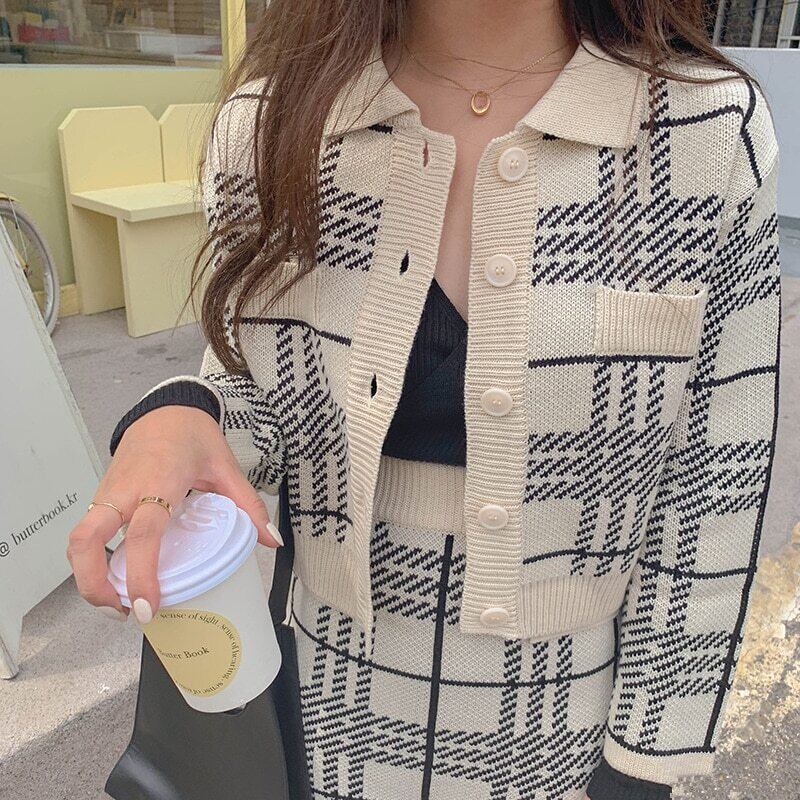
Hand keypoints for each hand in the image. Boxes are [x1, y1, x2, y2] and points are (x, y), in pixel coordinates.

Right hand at [67, 405, 281, 623]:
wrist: (165, 408)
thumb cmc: (193, 435)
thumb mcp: (226, 466)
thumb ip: (248, 504)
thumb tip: (271, 541)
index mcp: (158, 483)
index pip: (142, 534)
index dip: (142, 573)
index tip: (149, 605)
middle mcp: (125, 491)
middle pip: (86, 541)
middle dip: (93, 584)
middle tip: (122, 613)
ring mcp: (107, 494)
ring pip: (78, 540)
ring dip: (88, 577)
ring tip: (119, 604)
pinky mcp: (102, 497)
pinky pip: (87, 532)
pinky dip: (93, 560)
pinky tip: (118, 579)